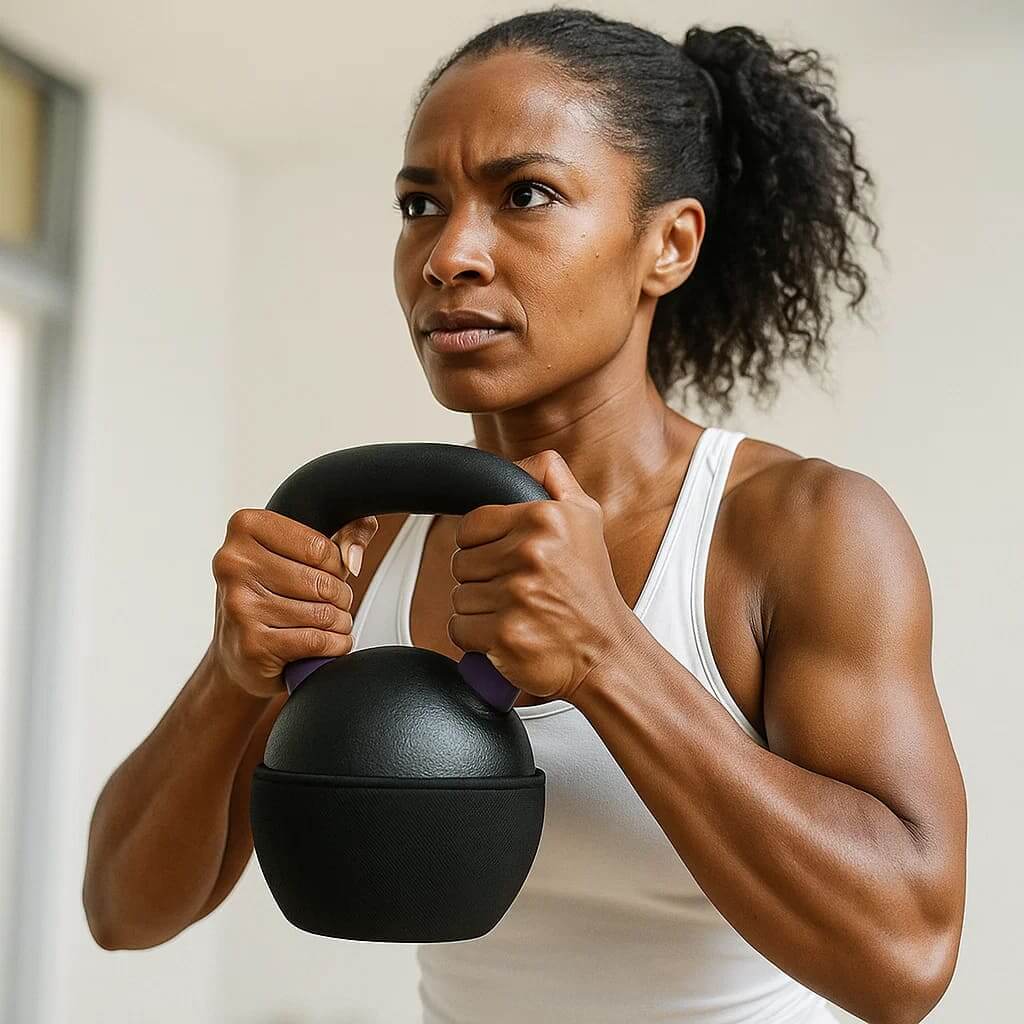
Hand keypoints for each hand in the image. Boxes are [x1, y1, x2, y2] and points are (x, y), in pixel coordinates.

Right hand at [210, 509, 376, 696]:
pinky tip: (331, 641)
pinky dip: (335, 643)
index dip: (337, 565)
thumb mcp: (298, 550)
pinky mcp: (252, 643)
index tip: (331, 573)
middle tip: (336, 602)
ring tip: (334, 622)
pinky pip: (316, 640)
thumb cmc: (269, 593)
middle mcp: (234, 563)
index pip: (318, 546)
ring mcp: (239, 604)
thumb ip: (346, 531)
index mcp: (245, 527)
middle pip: (322, 581)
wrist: (234, 653)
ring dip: (340, 622)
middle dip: (341, 596)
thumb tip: (353, 557)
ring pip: (322, 613)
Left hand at [447, 449, 635, 703]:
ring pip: (459, 595)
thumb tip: (524, 462)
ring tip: (517, 612)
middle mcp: (531, 553)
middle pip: (462, 561)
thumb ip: (554, 479)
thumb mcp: (587, 519)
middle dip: (483, 578)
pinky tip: (508, 633)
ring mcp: (517, 595)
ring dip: (480, 608)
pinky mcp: (504, 634)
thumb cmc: (590, 590)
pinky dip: (476, 637)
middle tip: (519, 590)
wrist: (606, 652)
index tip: (509, 560)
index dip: (484, 545)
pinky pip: (459, 627)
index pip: (471, 523)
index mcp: (546, 517)